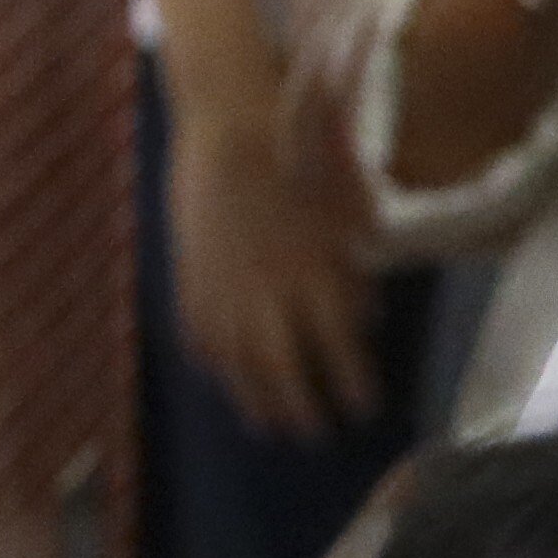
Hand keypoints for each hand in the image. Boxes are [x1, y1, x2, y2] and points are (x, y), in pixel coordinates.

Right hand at [168, 81, 378, 440]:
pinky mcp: (190, 273)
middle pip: (284, 368)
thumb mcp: (352, 214)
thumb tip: (366, 319)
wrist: (233, 123)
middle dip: (302, 407)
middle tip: (318, 434)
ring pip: (237, 361)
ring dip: (255, 399)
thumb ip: (359, 272)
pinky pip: (200, 332)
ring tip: (271, 425)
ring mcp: (223, 285)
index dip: (352, 384)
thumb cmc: (308, 158)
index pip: (339, 350)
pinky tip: (225, 377)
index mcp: (317, 277)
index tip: (366, 408)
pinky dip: (215, 361)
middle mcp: (269, 291)